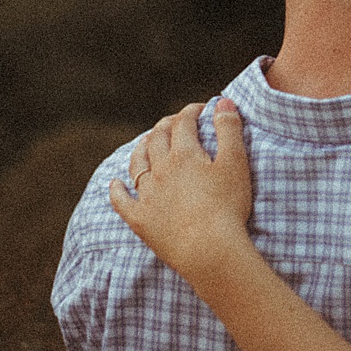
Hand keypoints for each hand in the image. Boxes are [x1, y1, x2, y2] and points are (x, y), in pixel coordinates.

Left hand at [109, 97, 254, 288]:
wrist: (209, 250)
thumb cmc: (228, 206)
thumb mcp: (236, 163)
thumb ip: (229, 129)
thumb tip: (221, 100)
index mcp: (184, 154)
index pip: (183, 123)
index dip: (191, 111)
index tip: (200, 108)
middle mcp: (160, 170)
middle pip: (157, 139)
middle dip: (166, 125)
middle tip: (175, 122)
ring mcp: (147, 195)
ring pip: (137, 164)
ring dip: (141, 149)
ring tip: (146, 143)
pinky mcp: (141, 220)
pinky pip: (122, 202)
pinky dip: (117, 190)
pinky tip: (115, 184)